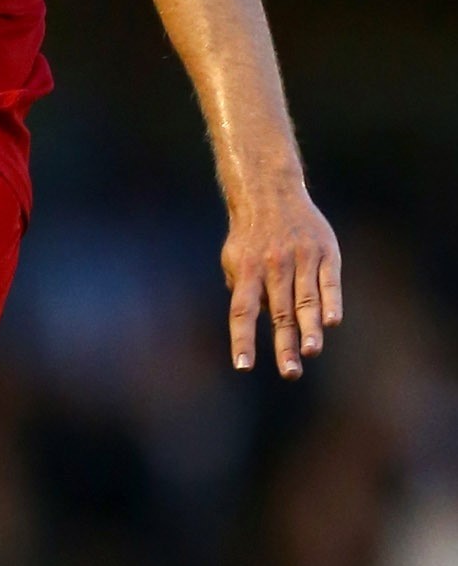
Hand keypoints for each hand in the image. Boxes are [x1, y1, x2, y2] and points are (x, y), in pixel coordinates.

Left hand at [223, 187, 340, 378]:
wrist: (269, 192)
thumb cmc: (250, 235)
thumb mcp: (234, 257)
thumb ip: (242, 288)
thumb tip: (252, 319)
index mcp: (247, 271)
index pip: (242, 311)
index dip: (243, 339)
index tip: (243, 366)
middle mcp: (273, 266)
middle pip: (279, 312)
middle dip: (285, 345)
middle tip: (290, 373)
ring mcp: (300, 258)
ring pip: (305, 300)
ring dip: (309, 328)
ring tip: (311, 352)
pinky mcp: (325, 252)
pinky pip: (329, 281)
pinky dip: (331, 301)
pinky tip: (331, 322)